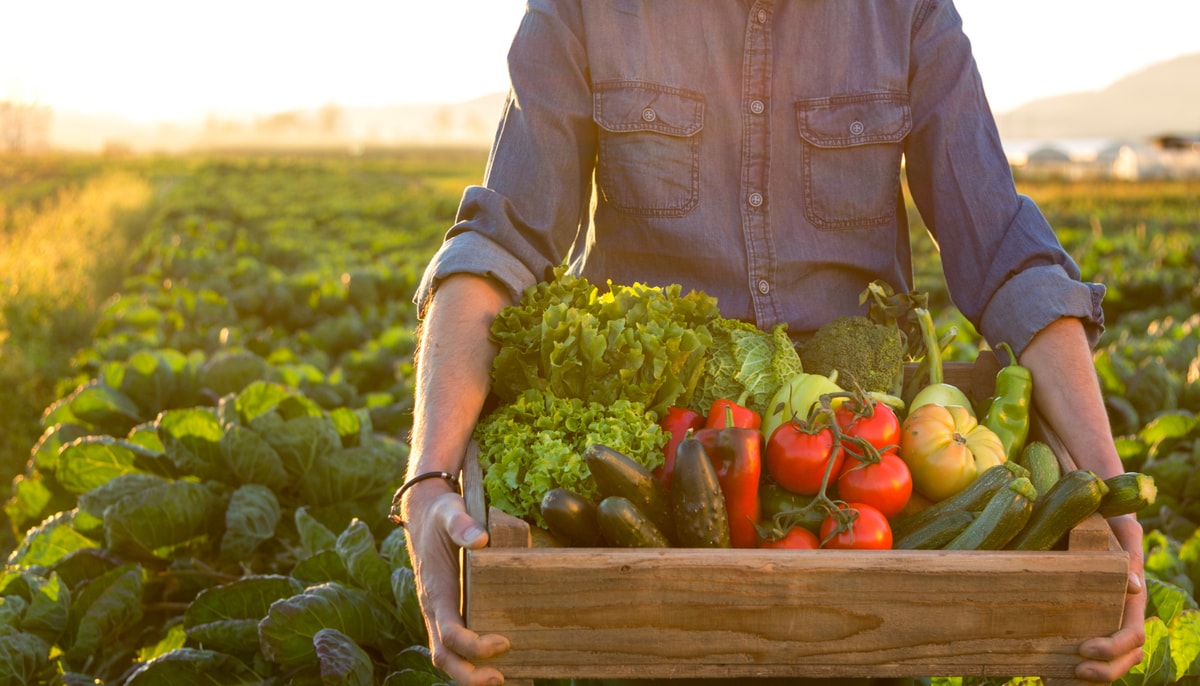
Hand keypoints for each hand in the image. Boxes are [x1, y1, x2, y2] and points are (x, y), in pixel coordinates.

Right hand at [404, 482, 509, 685]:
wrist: (425, 515)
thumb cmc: (441, 515)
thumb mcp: (450, 511)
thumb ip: (462, 524)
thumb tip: (480, 540)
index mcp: (436, 590)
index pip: (449, 632)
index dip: (473, 645)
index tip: (502, 642)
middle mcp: (435, 608)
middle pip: (444, 655)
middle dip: (468, 676)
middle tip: (500, 680)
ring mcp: (440, 613)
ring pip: (448, 655)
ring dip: (470, 674)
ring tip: (502, 680)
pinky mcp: (449, 612)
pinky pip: (455, 645)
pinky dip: (472, 661)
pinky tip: (499, 664)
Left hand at [1049, 514, 1145, 683]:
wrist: (1095, 511)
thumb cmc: (1107, 517)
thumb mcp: (1117, 528)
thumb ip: (1125, 552)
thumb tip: (1136, 587)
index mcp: (1130, 598)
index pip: (1134, 635)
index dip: (1114, 648)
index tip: (1085, 649)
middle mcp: (1120, 613)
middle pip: (1126, 657)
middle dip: (1106, 672)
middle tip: (1074, 673)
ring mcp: (1104, 617)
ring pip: (1111, 660)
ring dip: (1093, 677)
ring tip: (1058, 680)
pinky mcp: (1084, 616)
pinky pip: (1089, 651)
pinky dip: (1075, 668)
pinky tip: (1050, 674)